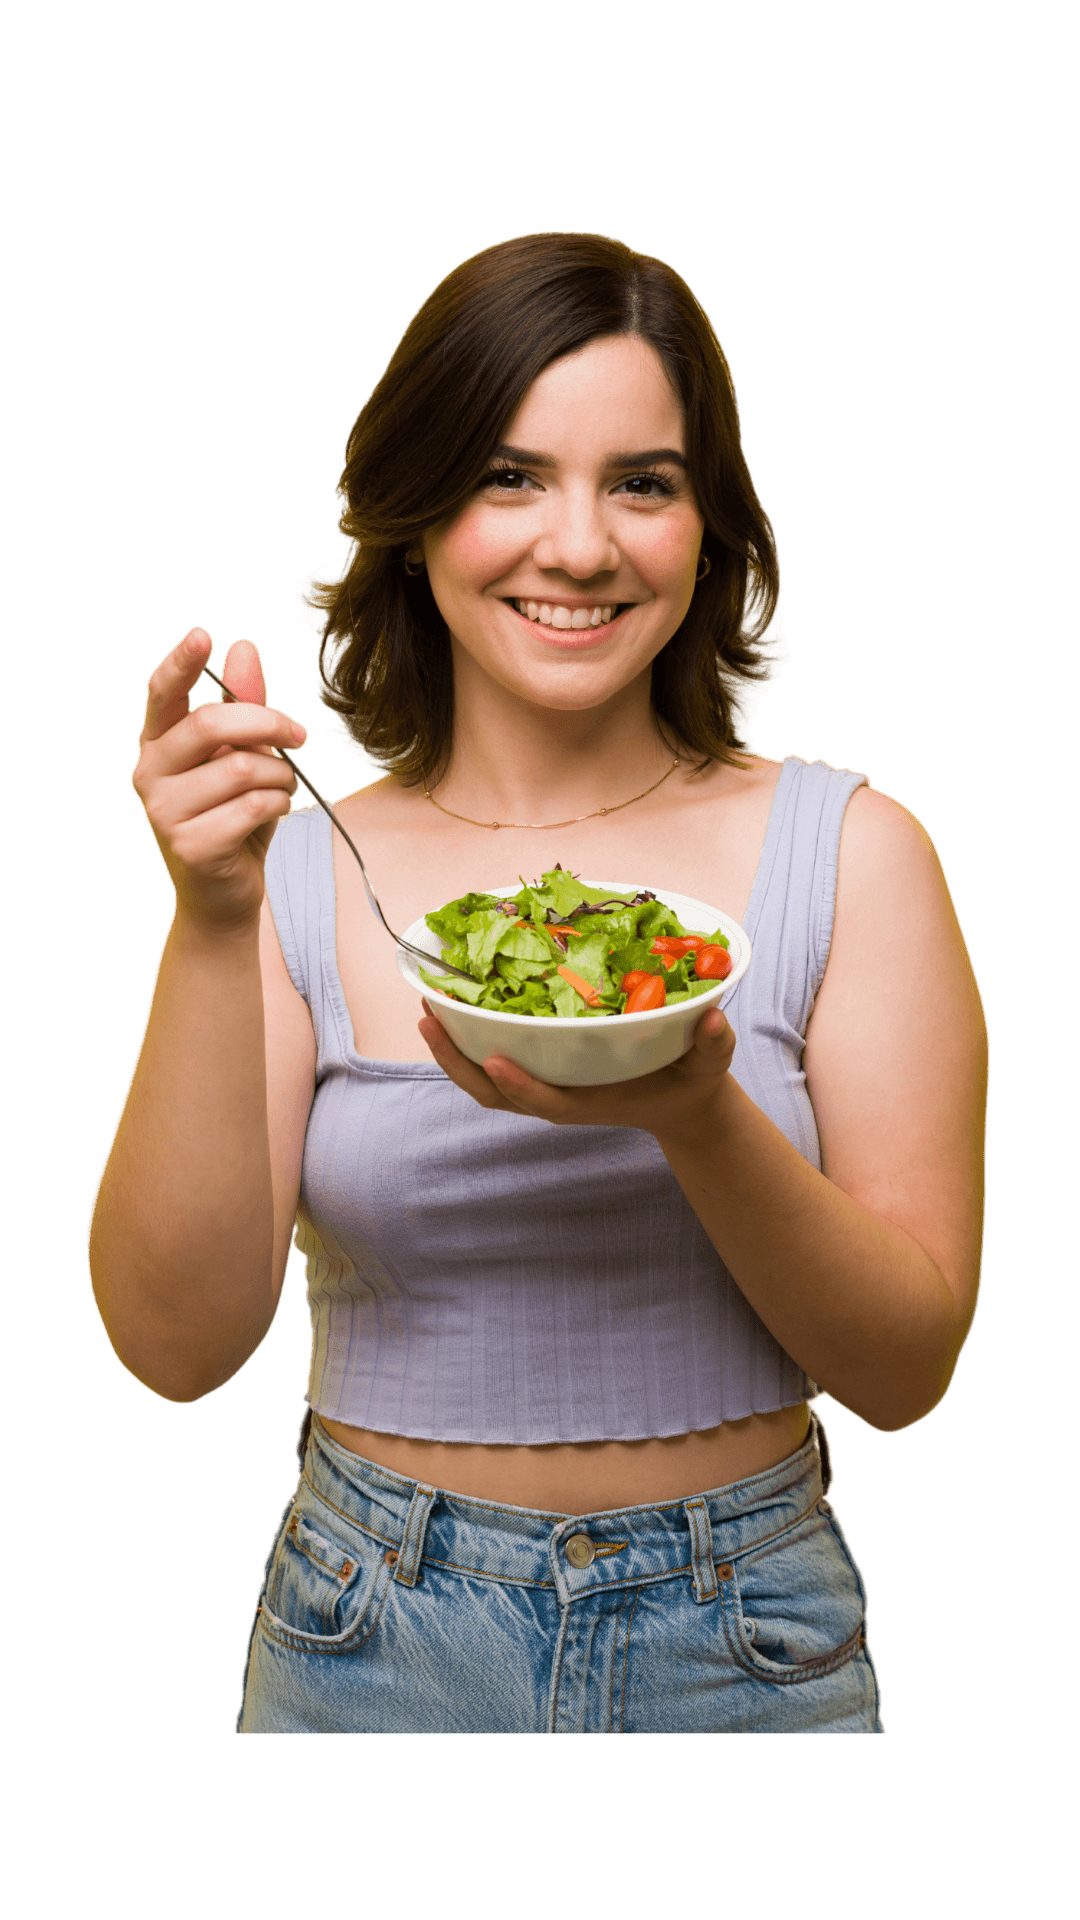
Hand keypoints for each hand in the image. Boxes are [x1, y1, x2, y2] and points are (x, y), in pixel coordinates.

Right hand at [131, 628, 307, 931]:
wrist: (223, 895)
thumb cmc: (232, 819)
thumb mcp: (241, 758)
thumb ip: (242, 707)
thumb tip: (243, 648)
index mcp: (157, 745)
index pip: (162, 694)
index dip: (181, 664)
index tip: (203, 636)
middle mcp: (149, 774)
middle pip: (211, 724)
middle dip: (267, 723)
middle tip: (300, 735)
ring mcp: (164, 812)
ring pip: (242, 768)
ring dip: (280, 776)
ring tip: (281, 789)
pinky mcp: (190, 845)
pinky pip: (254, 805)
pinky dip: (279, 805)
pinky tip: (274, 815)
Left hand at [418, 1000, 737, 1141]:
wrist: (681, 1103)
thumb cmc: (690, 1082)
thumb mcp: (709, 1064)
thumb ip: (713, 1043)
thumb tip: (713, 1016)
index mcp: (593, 1101)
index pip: (549, 1101)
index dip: (520, 1085)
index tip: (495, 1060)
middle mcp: (560, 1099)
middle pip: (497, 1093)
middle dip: (459, 1062)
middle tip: (430, 1019)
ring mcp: (546, 1088)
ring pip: (486, 1081)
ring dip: (453, 1051)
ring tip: (427, 1009)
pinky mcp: (542, 1073)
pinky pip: (495, 1063)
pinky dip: (469, 1041)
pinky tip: (452, 1009)